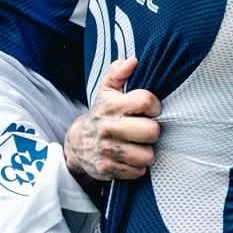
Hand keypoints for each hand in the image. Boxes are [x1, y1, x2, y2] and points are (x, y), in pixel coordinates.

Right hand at [63, 59, 160, 182]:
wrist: (77, 143)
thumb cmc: (102, 114)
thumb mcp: (106, 92)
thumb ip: (118, 73)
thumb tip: (132, 60)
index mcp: (111, 105)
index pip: (146, 101)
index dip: (155, 106)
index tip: (151, 110)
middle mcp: (108, 127)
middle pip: (151, 131)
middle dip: (153, 132)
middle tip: (145, 131)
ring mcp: (107, 150)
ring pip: (147, 155)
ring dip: (147, 152)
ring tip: (139, 146)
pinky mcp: (107, 169)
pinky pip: (138, 171)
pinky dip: (138, 167)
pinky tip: (131, 158)